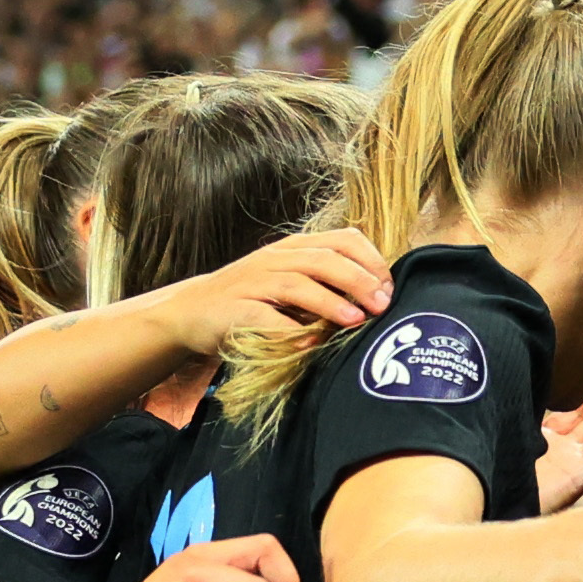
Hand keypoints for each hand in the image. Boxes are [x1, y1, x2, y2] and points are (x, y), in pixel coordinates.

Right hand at [135, 230, 392, 363]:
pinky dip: (290, 331)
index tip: (390, 287)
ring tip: (355, 320)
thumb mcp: (292, 282)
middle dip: (358, 281)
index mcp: (295, 247)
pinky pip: (265, 318)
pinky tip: (311, 342)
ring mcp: (253, 282)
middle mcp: (275, 258)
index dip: (371, 261)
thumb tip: (379, 297)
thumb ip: (327, 283)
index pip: (342, 239)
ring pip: (297, 283)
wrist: (193, 312)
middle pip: (324, 260)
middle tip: (382, 305)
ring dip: (330, 302)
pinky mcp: (235, 309)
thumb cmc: (254, 301)